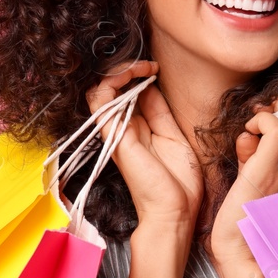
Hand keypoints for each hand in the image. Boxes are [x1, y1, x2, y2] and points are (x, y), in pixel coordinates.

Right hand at [84, 60, 202, 230]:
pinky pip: (99, 102)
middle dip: (128, 68)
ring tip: (139, 67)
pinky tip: (131, 76)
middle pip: (111, 88)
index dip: (138, 73)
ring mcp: (116, 132)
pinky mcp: (114, 136)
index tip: (155, 68)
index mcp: (138, 129)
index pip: (126, 92)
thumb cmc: (178, 184)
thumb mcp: (174, 137)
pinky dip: (112, 82)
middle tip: (149, 65)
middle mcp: (123, 129)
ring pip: (100, 90)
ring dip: (119, 71)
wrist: (174, 213)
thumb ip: (159, 112)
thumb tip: (149, 86)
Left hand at [207, 94, 277, 268]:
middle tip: (263, 111)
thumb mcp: (253, 180)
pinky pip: (276, 128)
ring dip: (277, 108)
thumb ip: (253, 156)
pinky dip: (262, 120)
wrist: (240, 251)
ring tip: (257, 119)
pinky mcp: (269, 170)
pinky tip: (248, 131)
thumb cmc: (244, 219)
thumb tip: (247, 135)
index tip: (266, 117)